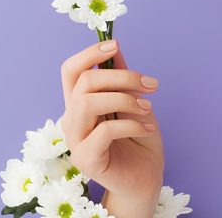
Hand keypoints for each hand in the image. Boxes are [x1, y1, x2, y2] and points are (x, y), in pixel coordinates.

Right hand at [60, 39, 162, 217]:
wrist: (145, 177)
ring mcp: (75, 139)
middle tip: (151, 85)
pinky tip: (147, 127)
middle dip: (122, 76)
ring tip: (148, 107)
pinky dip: (132, 124)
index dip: (89, 53)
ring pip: (88, 102)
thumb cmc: (138, 140)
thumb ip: (121, 78)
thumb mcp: (134, 102)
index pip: (71, 70)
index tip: (115, 44)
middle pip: (84, 82)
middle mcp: (72, 118)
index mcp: (80, 102)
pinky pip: (104, 131)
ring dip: (125, 99)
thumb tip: (115, 46)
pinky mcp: (85, 159)